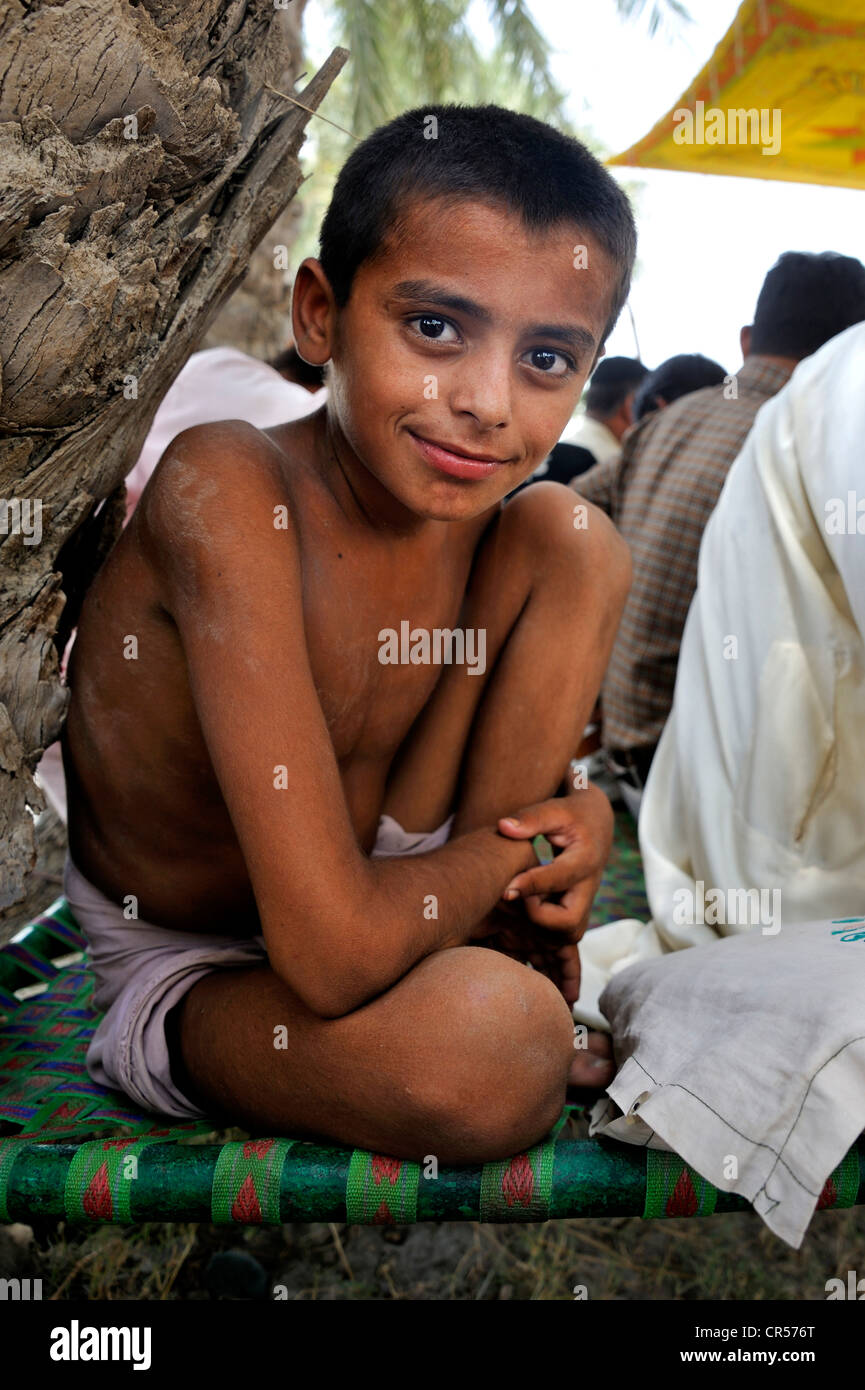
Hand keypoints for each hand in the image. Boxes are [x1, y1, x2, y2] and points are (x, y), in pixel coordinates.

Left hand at [494, 783, 613, 1002]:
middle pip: (568, 921)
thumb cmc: (572, 814)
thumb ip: (532, 818)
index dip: (531, 884)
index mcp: (584, 860)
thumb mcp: (555, 808)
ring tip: (534, 987)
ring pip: (567, 940)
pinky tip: (559, 998)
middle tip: (510, 917)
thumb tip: (504, 826)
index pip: (558, 877)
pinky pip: (568, 948)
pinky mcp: (571, 915)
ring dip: (549, 960)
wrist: (596, 824)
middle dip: (539, 923)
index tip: (505, 891)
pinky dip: (562, 970)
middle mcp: (586, 888)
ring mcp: (580, 905)